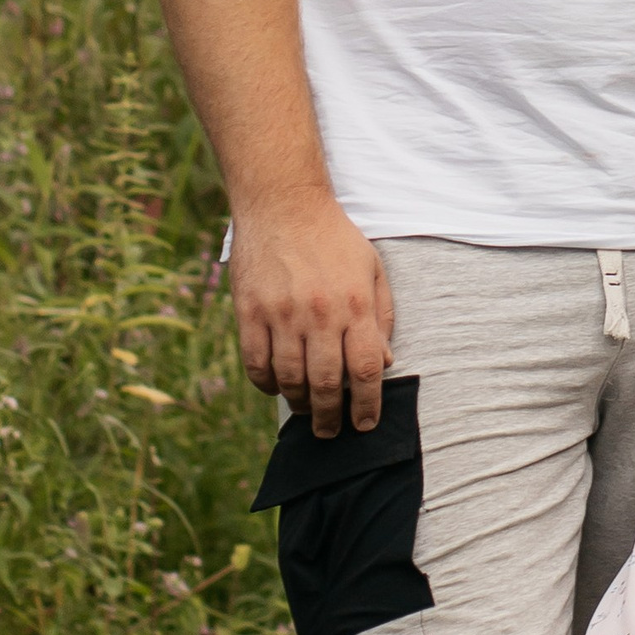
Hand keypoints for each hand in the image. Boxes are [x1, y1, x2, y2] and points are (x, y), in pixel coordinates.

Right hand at [226, 189, 394, 435]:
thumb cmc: (333, 238)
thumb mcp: (371, 269)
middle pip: (328, 384)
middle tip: (332, 432)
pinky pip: (256, 364)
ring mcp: (282, 314)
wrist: (283, 203)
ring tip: (307, 412)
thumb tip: (384, 364)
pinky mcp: (250, 311)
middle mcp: (320, 314)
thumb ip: (382, 317)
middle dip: (332, 418)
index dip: (368, 405)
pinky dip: (266, 384)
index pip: (366, 369)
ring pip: (290, 380)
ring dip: (300, 405)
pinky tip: (277, 387)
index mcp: (355, 304)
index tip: (366, 423)